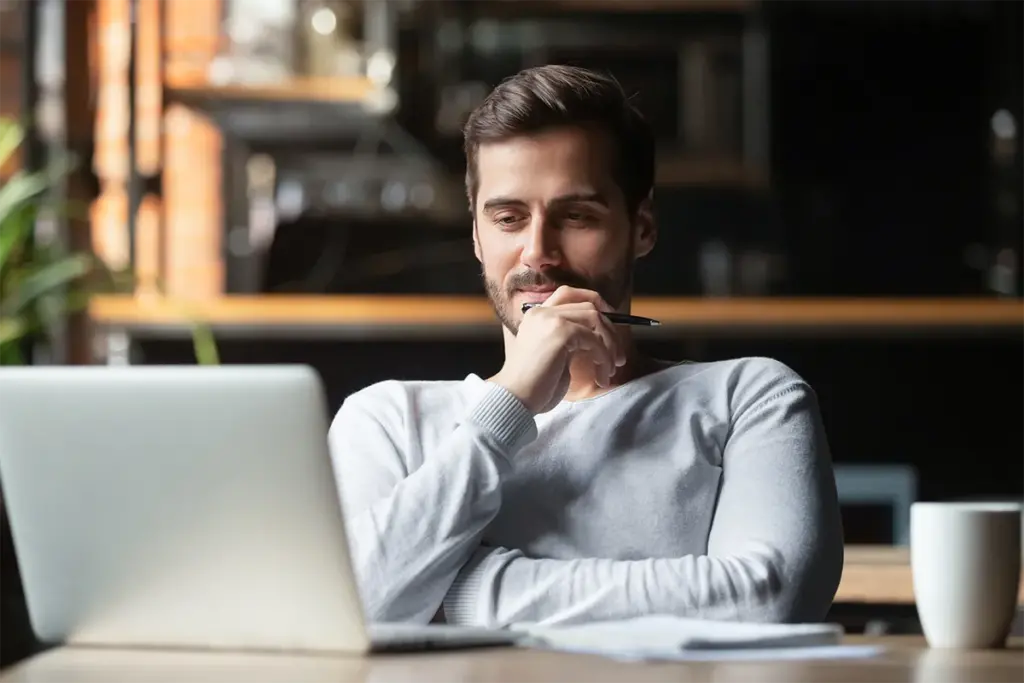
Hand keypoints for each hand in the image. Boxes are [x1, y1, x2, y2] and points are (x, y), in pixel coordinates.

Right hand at [491, 286, 626, 413]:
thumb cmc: (534, 385)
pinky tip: (602, 376)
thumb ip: (570, 339)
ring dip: (610, 345)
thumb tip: (602, 336)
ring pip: (596, 319)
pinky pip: (594, 340)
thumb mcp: (554, 354)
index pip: (570, 293)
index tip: (612, 324)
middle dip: (610, 330)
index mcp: (537, 314)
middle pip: (589, 305)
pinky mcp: (560, 332)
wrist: (515, 398)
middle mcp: (542, 311)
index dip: (596, 303)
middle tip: (619, 356)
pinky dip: (604, 358)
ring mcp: (551, 319)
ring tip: (610, 369)